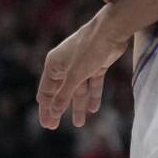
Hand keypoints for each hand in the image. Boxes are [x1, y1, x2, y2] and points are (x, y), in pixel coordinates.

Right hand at [37, 11, 126, 128]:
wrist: (111, 30)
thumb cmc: (88, 49)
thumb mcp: (74, 76)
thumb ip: (64, 95)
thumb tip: (53, 111)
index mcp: (54, 65)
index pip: (46, 91)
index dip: (46, 108)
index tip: (48, 125)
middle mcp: (66, 65)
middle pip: (61, 92)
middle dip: (60, 109)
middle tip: (57, 127)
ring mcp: (82, 65)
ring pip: (78, 89)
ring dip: (79, 105)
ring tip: (80, 123)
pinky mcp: (97, 64)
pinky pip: (93, 83)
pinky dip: (93, 95)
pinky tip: (94, 108)